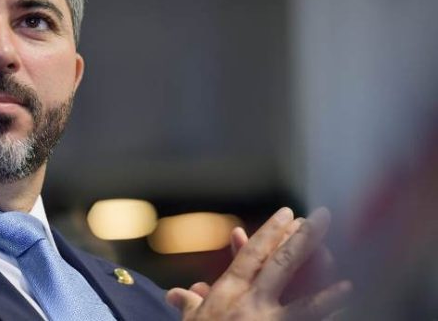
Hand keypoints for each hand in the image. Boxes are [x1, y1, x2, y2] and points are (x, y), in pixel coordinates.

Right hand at [165, 207, 350, 319]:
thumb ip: (189, 304)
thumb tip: (175, 294)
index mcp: (229, 292)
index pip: (252, 254)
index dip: (270, 232)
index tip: (287, 212)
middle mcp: (250, 304)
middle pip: (282, 264)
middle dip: (304, 239)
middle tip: (322, 217)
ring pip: (305, 303)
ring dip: (328, 287)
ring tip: (349, 274)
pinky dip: (328, 318)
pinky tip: (347, 311)